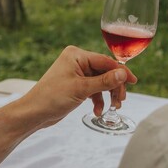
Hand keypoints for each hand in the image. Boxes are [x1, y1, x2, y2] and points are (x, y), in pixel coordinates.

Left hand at [22, 45, 136, 128]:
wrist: (33, 113)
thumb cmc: (51, 98)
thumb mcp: (82, 89)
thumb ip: (104, 81)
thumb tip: (123, 74)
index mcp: (77, 55)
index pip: (106, 61)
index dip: (121, 71)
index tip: (133, 81)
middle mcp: (77, 61)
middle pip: (105, 71)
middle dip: (114, 86)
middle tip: (120, 100)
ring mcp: (77, 72)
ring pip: (101, 81)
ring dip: (107, 94)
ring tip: (113, 107)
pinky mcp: (76, 84)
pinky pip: (93, 88)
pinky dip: (98, 99)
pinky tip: (98, 110)